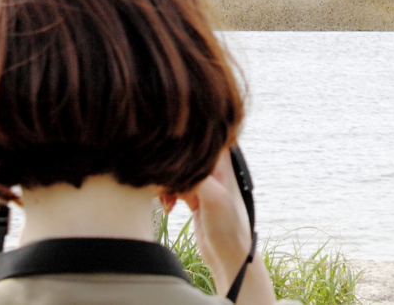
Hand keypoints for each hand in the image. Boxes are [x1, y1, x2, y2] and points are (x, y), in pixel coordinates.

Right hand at [162, 148, 275, 304]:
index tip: (168, 151)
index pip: (200, 139)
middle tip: (165, 186)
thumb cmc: (228, 226)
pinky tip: (168, 208)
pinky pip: (174, 187)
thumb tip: (172, 164)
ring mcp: (203, 183)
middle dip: (170, 170)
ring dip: (166, 184)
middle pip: (184, 156)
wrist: (228, 255)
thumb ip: (195, 177)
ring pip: (176, 172)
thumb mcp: (213, 197)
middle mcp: (213, 169)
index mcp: (222, 163)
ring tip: (167, 201)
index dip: (183, 143)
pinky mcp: (195, 197)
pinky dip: (166, 195)